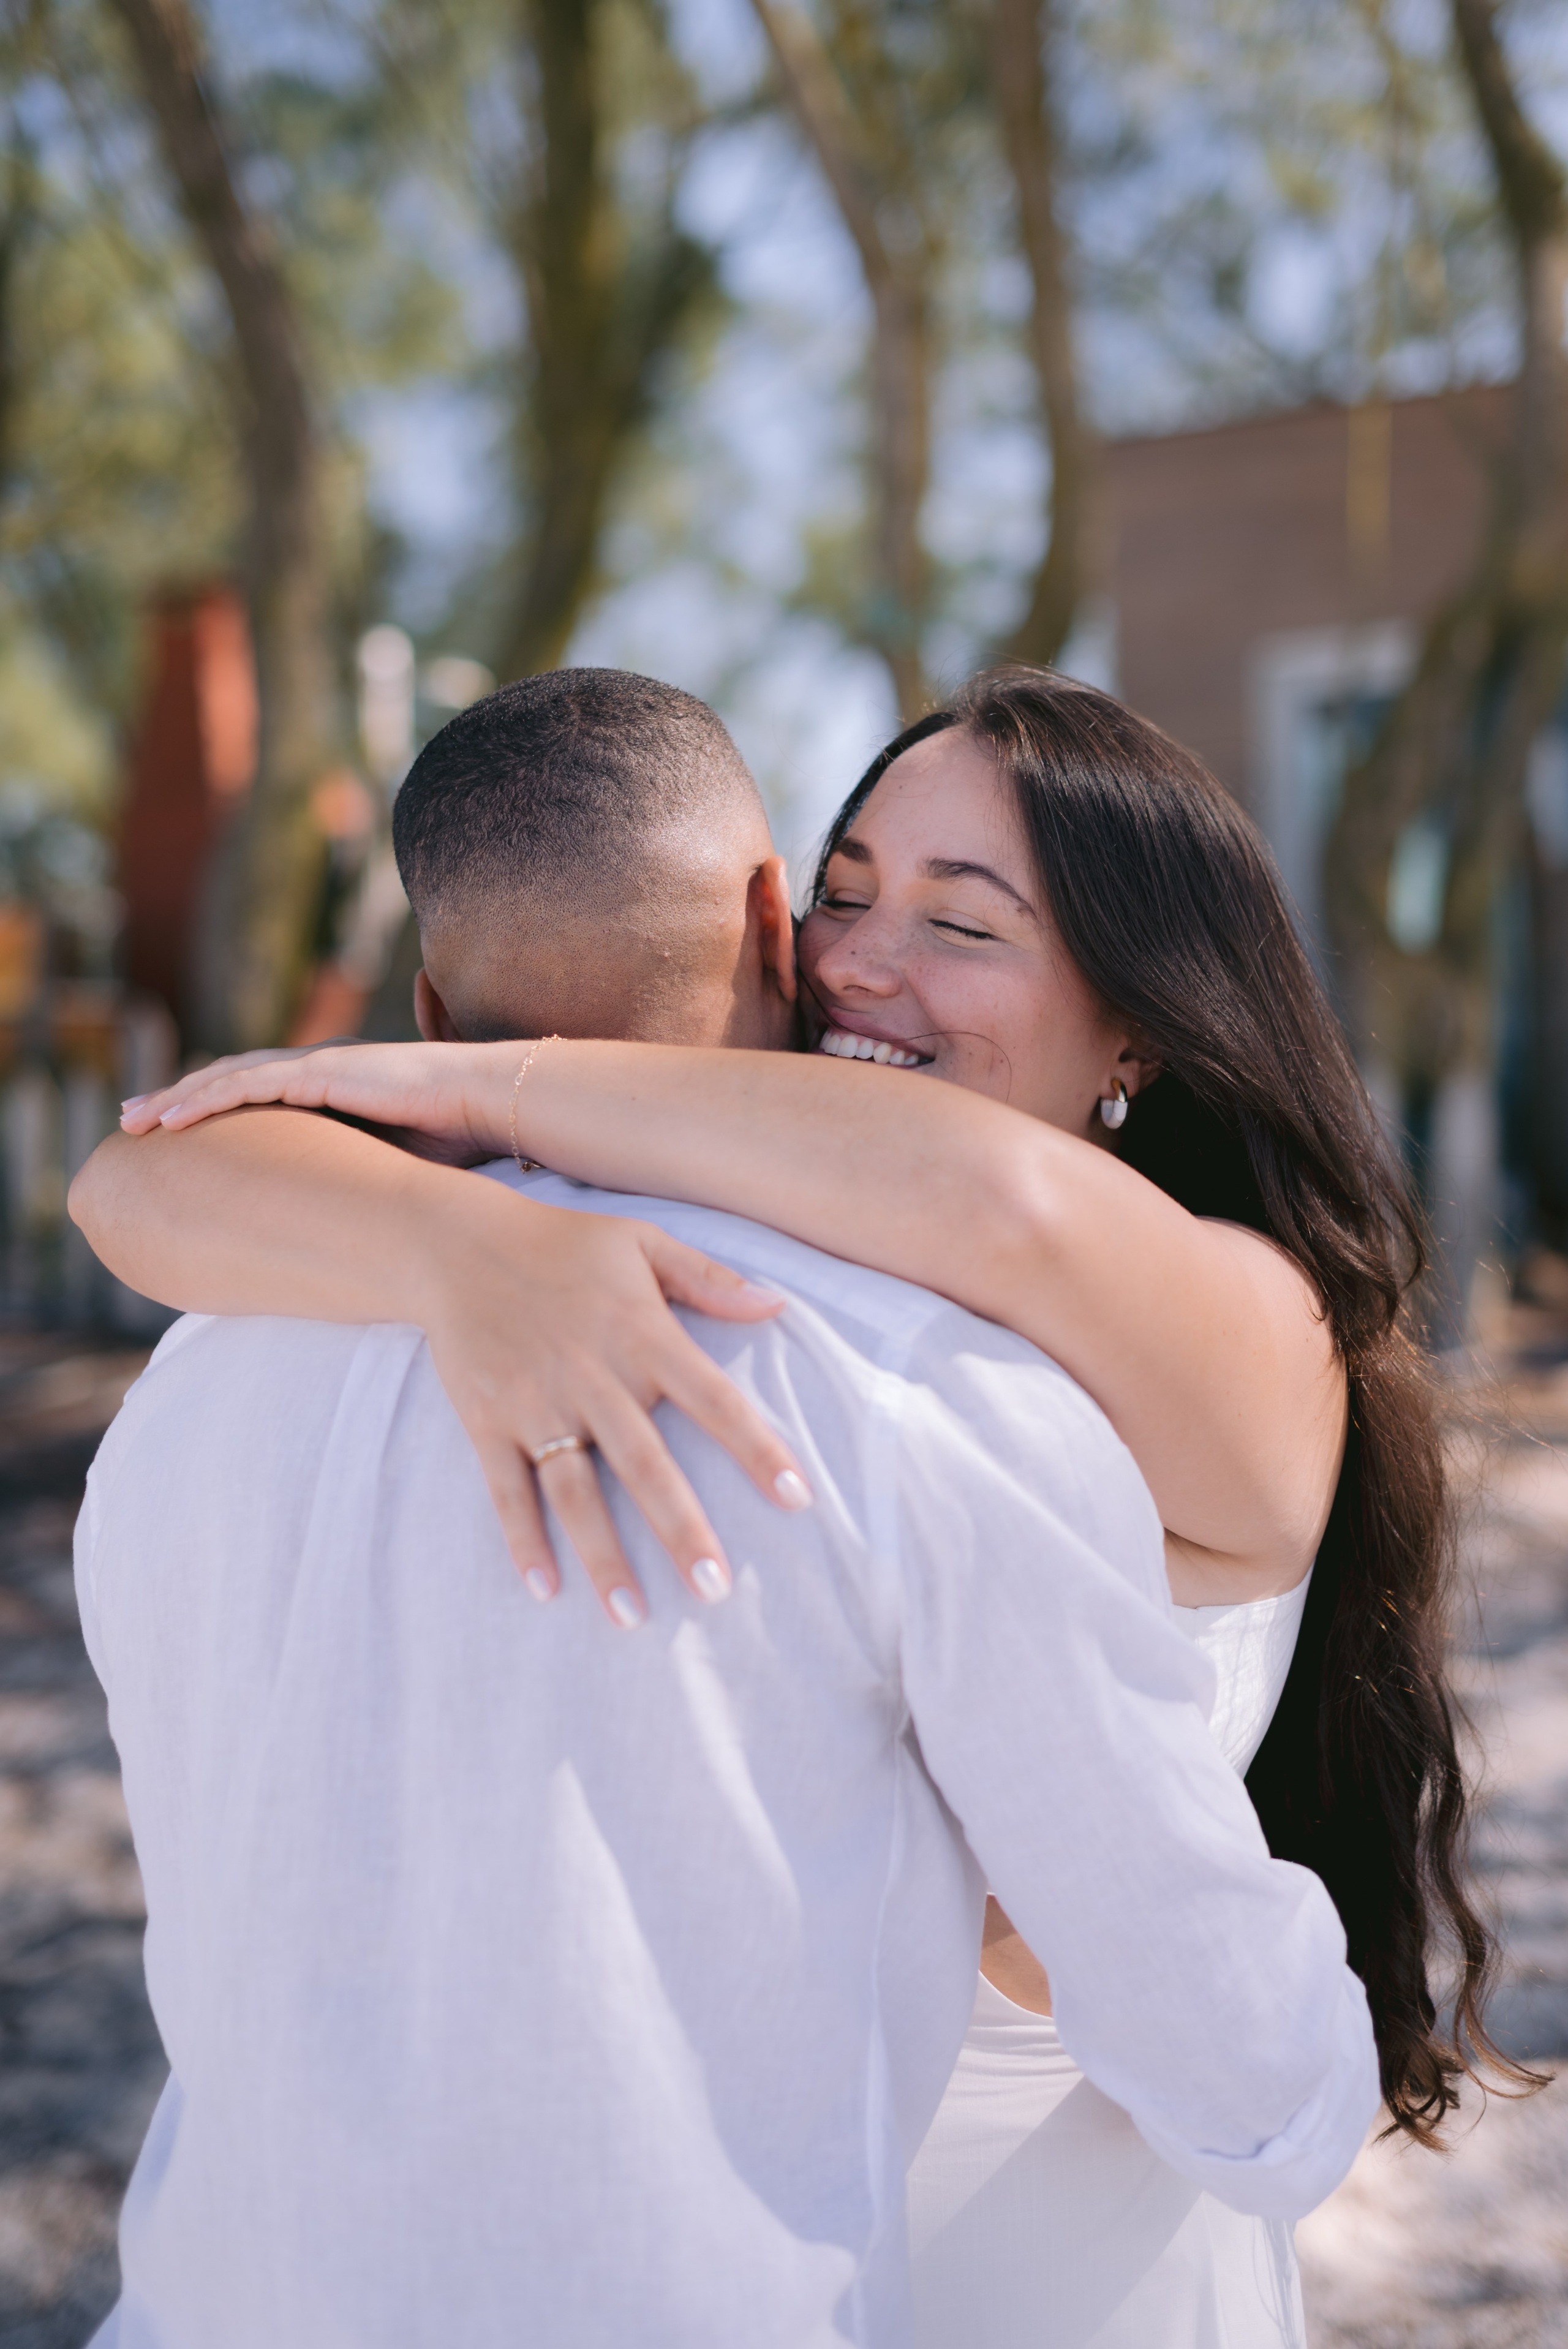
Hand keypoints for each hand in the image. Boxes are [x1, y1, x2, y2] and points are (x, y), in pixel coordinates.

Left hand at [121, 1040, 513, 1160]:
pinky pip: (247, 1084)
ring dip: (176, 1098)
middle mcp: (317, 1069)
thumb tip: (335, 1224)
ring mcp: (317, 1065)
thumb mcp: (389, 1164)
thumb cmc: (456, 1139)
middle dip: (175, 1097)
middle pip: (227, 1079)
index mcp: (332, 1087)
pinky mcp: (322, 1071)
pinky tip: (173, 1120)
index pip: (256, 1092)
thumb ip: (353, 1178)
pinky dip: (205, 1099)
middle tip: (132, 1119)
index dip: (210, 1106)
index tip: (173, 1128)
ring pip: (226, 1078)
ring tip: (135, 1120)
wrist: (490, 1104)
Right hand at [418, 1189, 811, 1626]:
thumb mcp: (642, 1242)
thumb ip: (708, 1278)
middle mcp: (593, 1376)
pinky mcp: (487, 1420)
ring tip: (633, 1616)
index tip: (797, 1498)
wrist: (455, 1244)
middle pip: (645, 1465)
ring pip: (575, 1492)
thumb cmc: (562, 1244)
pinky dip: (523, 1538)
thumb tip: (776, 1305)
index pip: (712, 1399)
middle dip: (681, 1530)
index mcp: (641, 1333)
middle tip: (716, 1589)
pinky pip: (507, 1489)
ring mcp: (536, 1404)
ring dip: (604, 1555)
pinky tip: (545, 1588)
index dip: (757, 1448)